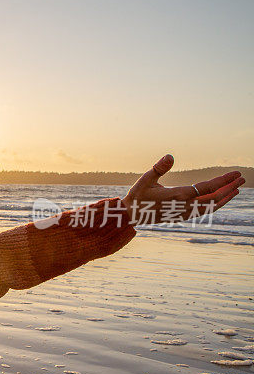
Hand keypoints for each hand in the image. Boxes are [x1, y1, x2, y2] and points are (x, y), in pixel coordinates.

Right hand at [121, 154, 243, 224]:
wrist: (130, 216)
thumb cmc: (137, 196)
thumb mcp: (145, 179)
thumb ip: (158, 168)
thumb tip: (170, 156)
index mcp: (178, 196)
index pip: (207, 188)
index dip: (223, 181)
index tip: (236, 174)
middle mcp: (184, 206)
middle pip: (214, 199)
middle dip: (229, 188)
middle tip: (242, 179)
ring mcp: (184, 213)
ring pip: (211, 207)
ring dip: (224, 198)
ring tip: (235, 190)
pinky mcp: (182, 216)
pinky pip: (204, 211)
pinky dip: (215, 205)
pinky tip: (218, 200)